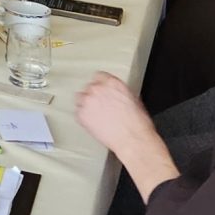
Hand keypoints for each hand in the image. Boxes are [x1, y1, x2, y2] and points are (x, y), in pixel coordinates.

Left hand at [74, 71, 178, 196]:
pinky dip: (83, 116)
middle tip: (101, 106)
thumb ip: (119, 91)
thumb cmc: (137, 123)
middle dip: (94, 95)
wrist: (133, 139)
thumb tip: (114, 93)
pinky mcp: (81, 114)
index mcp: (112, 83)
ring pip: (80, 98)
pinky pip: (78, 112)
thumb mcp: (133, 99)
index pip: (99, 76)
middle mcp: (98, 89)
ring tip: (96, 115)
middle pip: (89, 87)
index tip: (102, 91)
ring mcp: (87, 101)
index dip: (101, 85)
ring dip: (86, 104)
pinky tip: (93, 122)